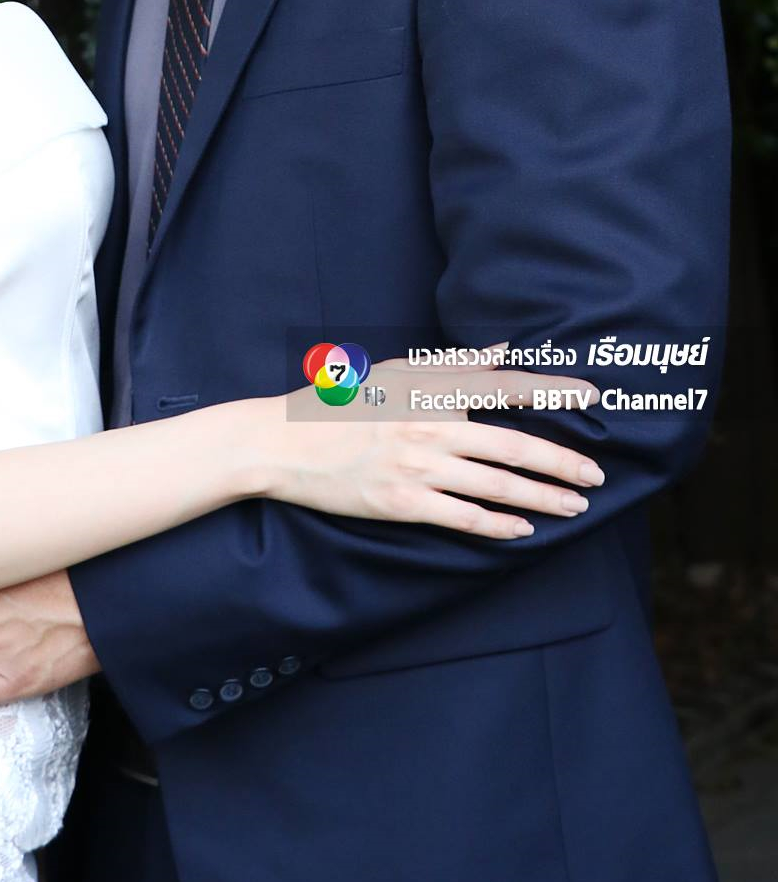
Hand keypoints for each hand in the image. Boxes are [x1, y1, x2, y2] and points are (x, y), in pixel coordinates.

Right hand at [268, 350, 604, 537]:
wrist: (284, 441)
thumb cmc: (341, 401)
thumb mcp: (396, 371)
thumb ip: (454, 365)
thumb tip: (505, 352)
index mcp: (430, 389)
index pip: (507, 386)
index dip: (555, 391)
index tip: (593, 397)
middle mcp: (431, 426)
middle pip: (514, 445)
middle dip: (563, 463)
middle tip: (597, 476)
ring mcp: (418, 468)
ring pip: (497, 485)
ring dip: (543, 497)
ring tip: (575, 505)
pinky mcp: (403, 503)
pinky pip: (463, 517)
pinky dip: (498, 524)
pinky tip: (523, 530)